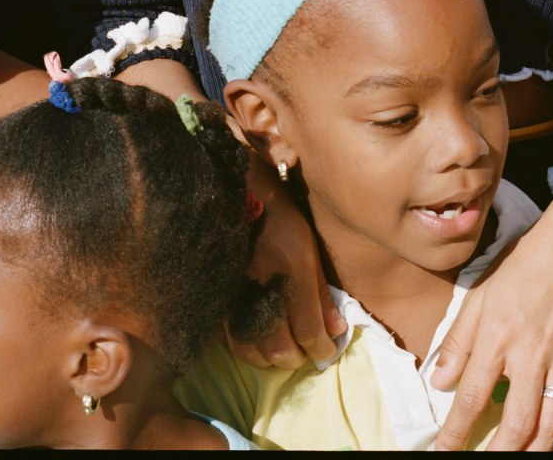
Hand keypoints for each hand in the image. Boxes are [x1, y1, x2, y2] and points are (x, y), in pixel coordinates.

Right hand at [225, 155, 345, 367]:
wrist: (234, 195)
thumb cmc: (278, 216)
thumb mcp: (308, 248)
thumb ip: (321, 293)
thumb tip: (336, 331)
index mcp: (292, 277)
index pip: (309, 334)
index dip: (322, 350)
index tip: (327, 351)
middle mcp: (263, 292)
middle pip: (280, 351)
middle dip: (297, 357)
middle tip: (304, 350)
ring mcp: (235, 298)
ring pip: (252, 352)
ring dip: (270, 357)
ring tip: (281, 346)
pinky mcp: (216, 298)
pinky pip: (228, 339)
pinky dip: (245, 346)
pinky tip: (255, 337)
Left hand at [429, 215, 552, 450]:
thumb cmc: (524, 265)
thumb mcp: (480, 295)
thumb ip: (459, 341)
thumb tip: (438, 381)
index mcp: (498, 335)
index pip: (473, 396)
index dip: (456, 431)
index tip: (443, 452)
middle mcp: (532, 353)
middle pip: (517, 421)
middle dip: (500, 452)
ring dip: (536, 450)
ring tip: (520, 459)